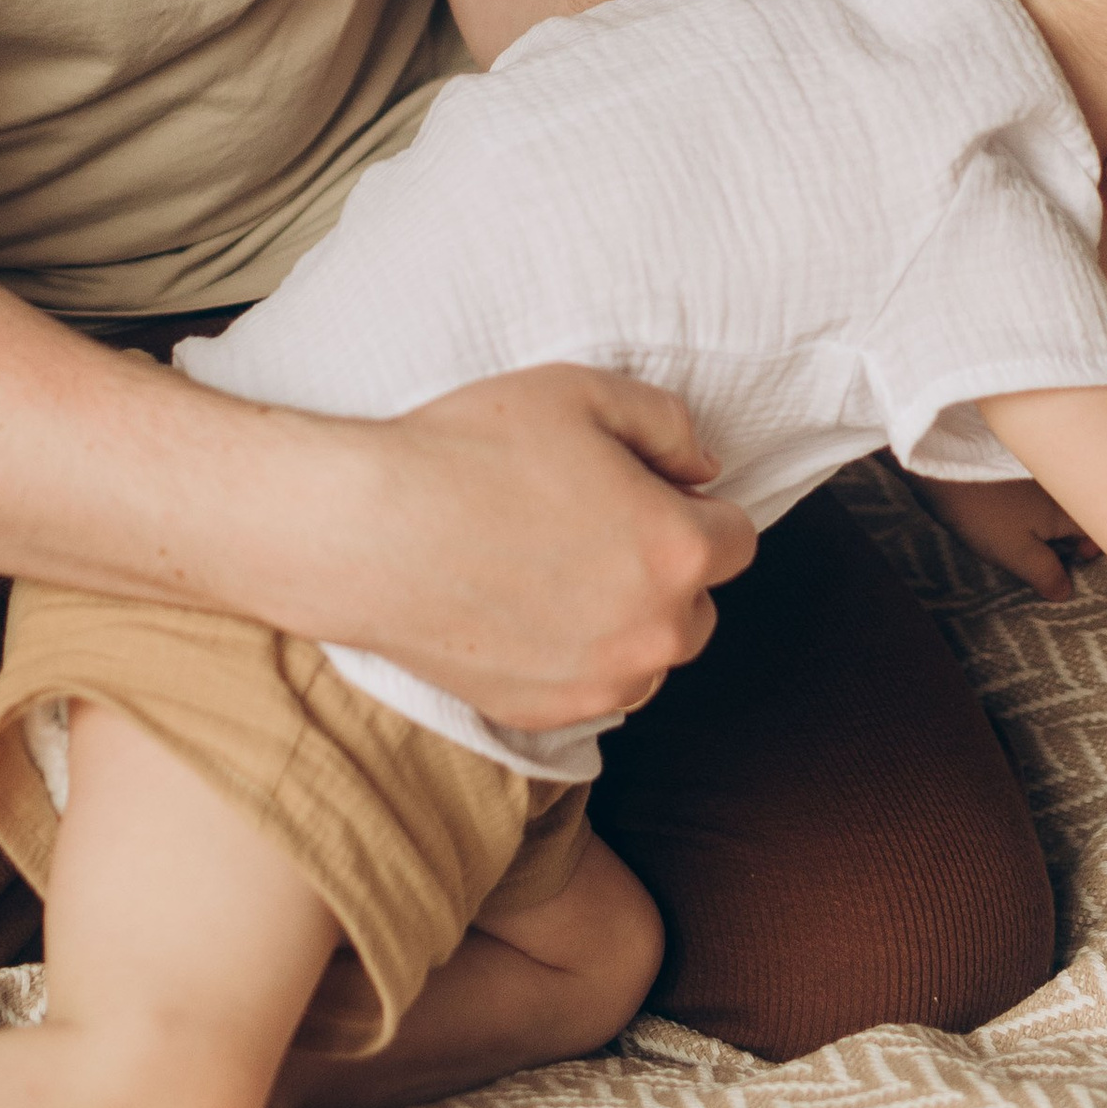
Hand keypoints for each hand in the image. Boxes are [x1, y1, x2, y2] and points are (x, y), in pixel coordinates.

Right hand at [347, 363, 756, 728]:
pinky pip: (592, 688)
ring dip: (625, 620)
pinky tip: (522, 607)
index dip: (693, 508)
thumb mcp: (583, 392)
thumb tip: (704, 469)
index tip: (644, 493)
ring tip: (554, 569)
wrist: (369, 530)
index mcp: (676, 550)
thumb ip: (668, 424)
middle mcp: (653, 632)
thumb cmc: (471, 451)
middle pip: (697, 606)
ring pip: (648, 655)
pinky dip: (575, 656)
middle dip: (665, 570)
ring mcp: (599, 684)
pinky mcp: (545, 714)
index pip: (737, 540)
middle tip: (592, 527)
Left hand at [908, 473, 1097, 601]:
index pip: (1099, 531)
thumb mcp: (1017, 553)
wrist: (942, 465)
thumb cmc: (984, 512)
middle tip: (1049, 564)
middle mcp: (1060, 490)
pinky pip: (1036, 500)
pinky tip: (1010, 529)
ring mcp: (1038, 479)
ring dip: (1049, 533)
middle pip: (1079, 519)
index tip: (1077, 565)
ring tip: (1027, 551)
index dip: (1094, 553)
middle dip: (1070, 545)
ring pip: (1057, 510)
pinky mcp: (1015, 475)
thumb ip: (1046, 574)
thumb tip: (1065, 591)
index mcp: (1067, 509)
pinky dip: (1031, 517)